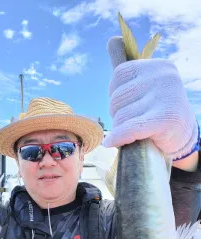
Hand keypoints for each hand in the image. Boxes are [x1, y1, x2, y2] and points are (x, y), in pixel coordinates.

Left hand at [103, 36, 198, 160]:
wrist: (182, 138)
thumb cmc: (156, 112)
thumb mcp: (143, 86)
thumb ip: (127, 67)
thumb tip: (112, 40)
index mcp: (158, 66)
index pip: (118, 74)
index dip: (115, 94)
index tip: (126, 105)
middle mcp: (163, 76)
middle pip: (117, 97)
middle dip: (118, 114)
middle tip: (132, 122)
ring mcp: (165, 96)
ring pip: (121, 116)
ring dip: (121, 128)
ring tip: (136, 131)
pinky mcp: (165, 118)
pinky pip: (128, 128)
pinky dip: (117, 138)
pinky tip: (111, 142)